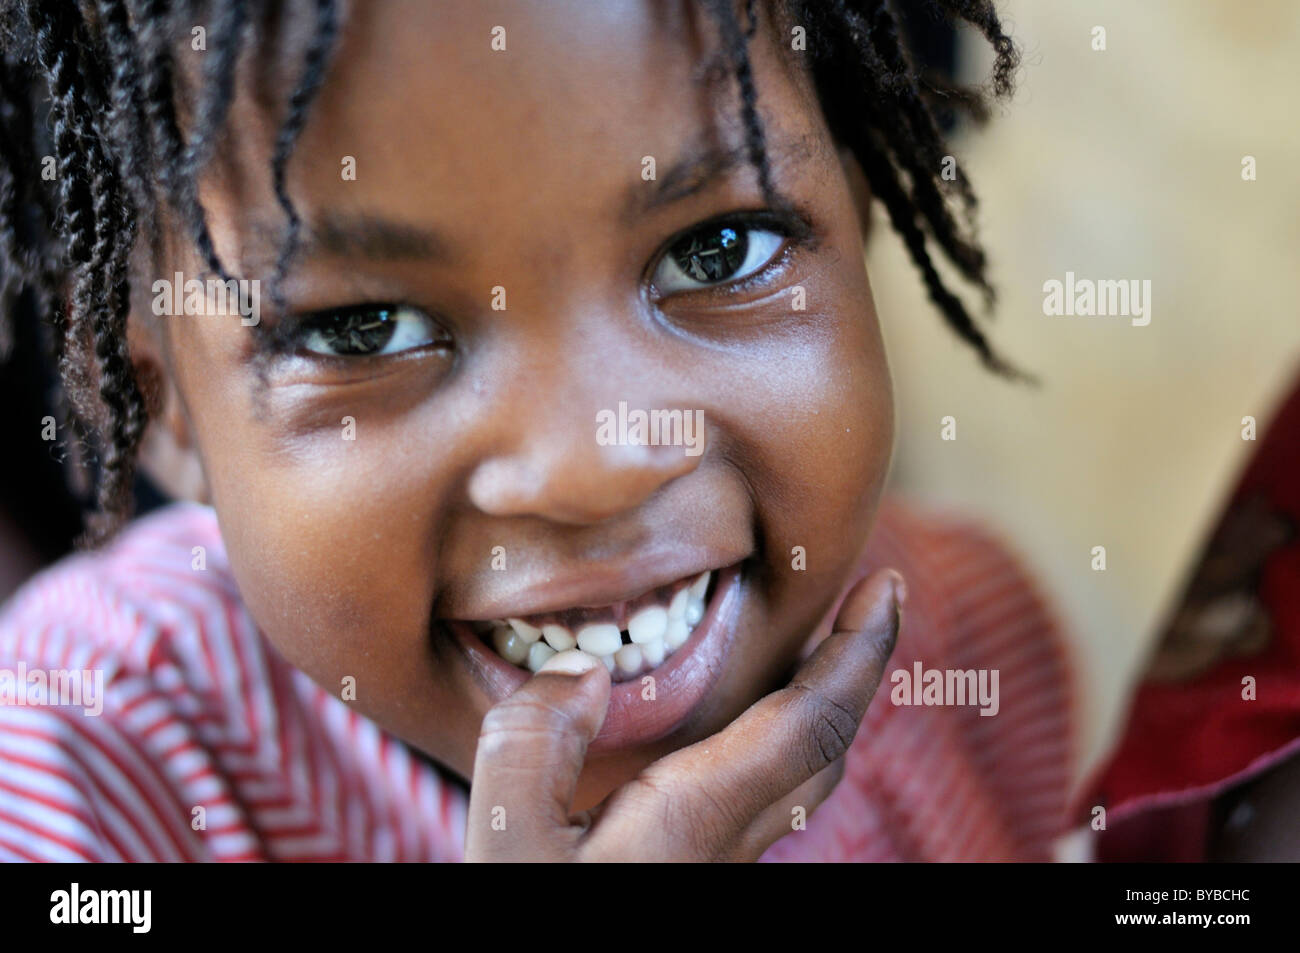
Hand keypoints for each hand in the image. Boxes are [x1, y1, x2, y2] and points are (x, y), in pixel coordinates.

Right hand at [464, 567, 903, 860]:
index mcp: (693, 820)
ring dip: (827, 701)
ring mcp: (720, 864)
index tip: (884, 590)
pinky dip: (789, 736)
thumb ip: (533, 743)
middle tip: (870, 601)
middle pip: (827, 746)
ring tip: (819, 647)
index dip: (857, 651)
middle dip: (858, 667)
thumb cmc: (533, 921)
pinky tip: (755, 724)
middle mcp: (727, 843)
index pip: (809, 723)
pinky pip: (773, 793)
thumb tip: (582, 671)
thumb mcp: (505, 839)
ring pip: (807, 775)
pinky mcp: (700, 873)